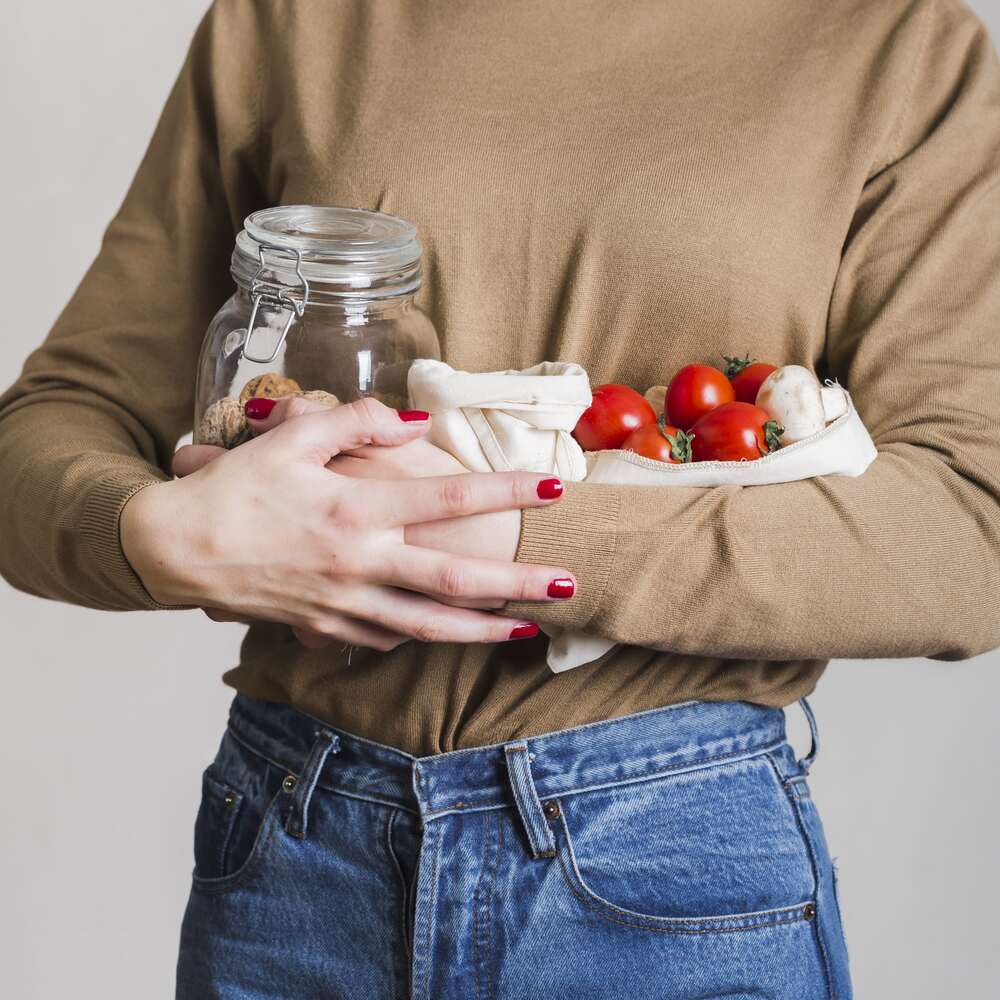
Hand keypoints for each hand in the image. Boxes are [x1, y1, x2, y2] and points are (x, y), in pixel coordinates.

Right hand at [175, 399, 529, 609]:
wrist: (175, 551)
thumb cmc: (234, 490)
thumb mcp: (292, 438)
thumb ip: (356, 422)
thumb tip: (412, 424)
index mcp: (357, 510)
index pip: (449, 498)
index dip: (506, 490)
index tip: (553, 488)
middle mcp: (361, 563)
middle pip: (456, 580)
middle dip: (520, 583)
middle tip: (571, 584)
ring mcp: (345, 604)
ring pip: (431, 627)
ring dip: (485, 630)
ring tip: (529, 630)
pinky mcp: (327, 629)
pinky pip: (387, 639)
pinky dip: (425, 639)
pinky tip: (452, 635)